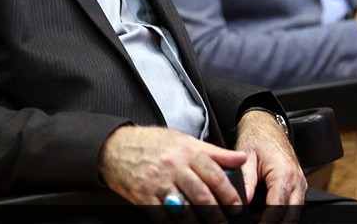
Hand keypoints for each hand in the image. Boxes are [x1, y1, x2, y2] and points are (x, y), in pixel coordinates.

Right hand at [100, 125, 246, 219]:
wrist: (116, 146)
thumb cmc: (152, 143)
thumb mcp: (185, 140)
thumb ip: (215, 152)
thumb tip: (241, 158)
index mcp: (186, 150)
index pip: (214, 173)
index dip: (228, 193)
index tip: (237, 205)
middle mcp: (173, 165)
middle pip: (201, 194)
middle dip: (216, 212)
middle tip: (224, 221)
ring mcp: (157, 182)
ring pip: (184, 209)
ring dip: (198, 223)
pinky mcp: (143, 196)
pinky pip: (162, 216)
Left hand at [235, 110, 305, 221]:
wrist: (267, 126)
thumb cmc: (257, 139)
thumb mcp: (247, 158)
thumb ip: (246, 180)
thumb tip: (243, 201)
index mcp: (284, 173)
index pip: (278, 208)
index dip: (266, 223)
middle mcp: (297, 180)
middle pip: (292, 216)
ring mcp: (300, 183)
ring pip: (296, 213)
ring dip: (281, 221)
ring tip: (260, 222)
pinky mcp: (299, 185)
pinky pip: (296, 206)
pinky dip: (285, 214)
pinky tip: (268, 217)